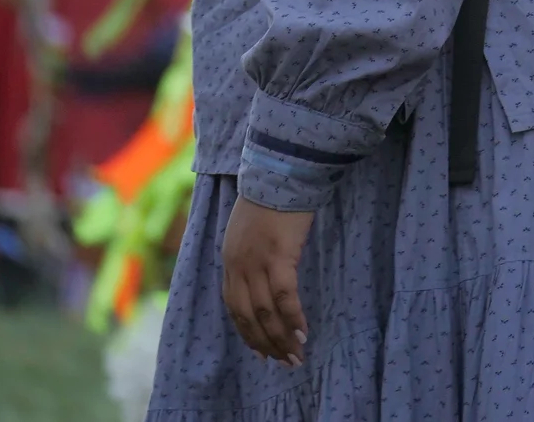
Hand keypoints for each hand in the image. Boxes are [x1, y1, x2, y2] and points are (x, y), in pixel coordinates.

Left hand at [221, 197, 313, 363]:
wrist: (281, 172)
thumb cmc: (271, 198)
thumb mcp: (248, 230)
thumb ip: (250, 254)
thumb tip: (264, 275)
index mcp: (229, 260)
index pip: (233, 308)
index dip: (247, 333)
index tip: (261, 351)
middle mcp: (238, 265)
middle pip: (248, 316)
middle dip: (266, 343)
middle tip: (284, 362)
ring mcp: (257, 261)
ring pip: (265, 312)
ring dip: (281, 337)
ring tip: (296, 354)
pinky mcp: (279, 255)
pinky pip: (284, 295)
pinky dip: (293, 317)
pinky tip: (303, 331)